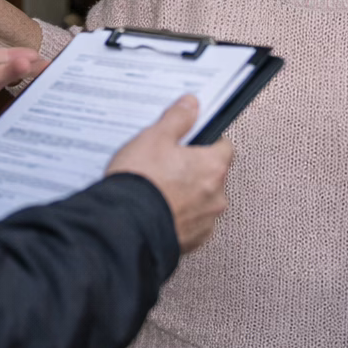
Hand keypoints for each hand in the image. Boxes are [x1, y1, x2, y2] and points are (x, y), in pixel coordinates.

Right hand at [106, 96, 233, 252]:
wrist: (124, 227)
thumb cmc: (141, 184)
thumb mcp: (154, 138)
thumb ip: (177, 119)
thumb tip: (190, 106)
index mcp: (213, 167)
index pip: (223, 147)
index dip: (207, 141)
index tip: (192, 140)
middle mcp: (216, 196)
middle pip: (212, 175)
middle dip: (194, 169)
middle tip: (168, 164)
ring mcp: (205, 222)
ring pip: (202, 201)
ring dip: (187, 195)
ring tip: (159, 188)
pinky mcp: (191, 241)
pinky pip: (190, 223)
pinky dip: (178, 216)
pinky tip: (158, 208)